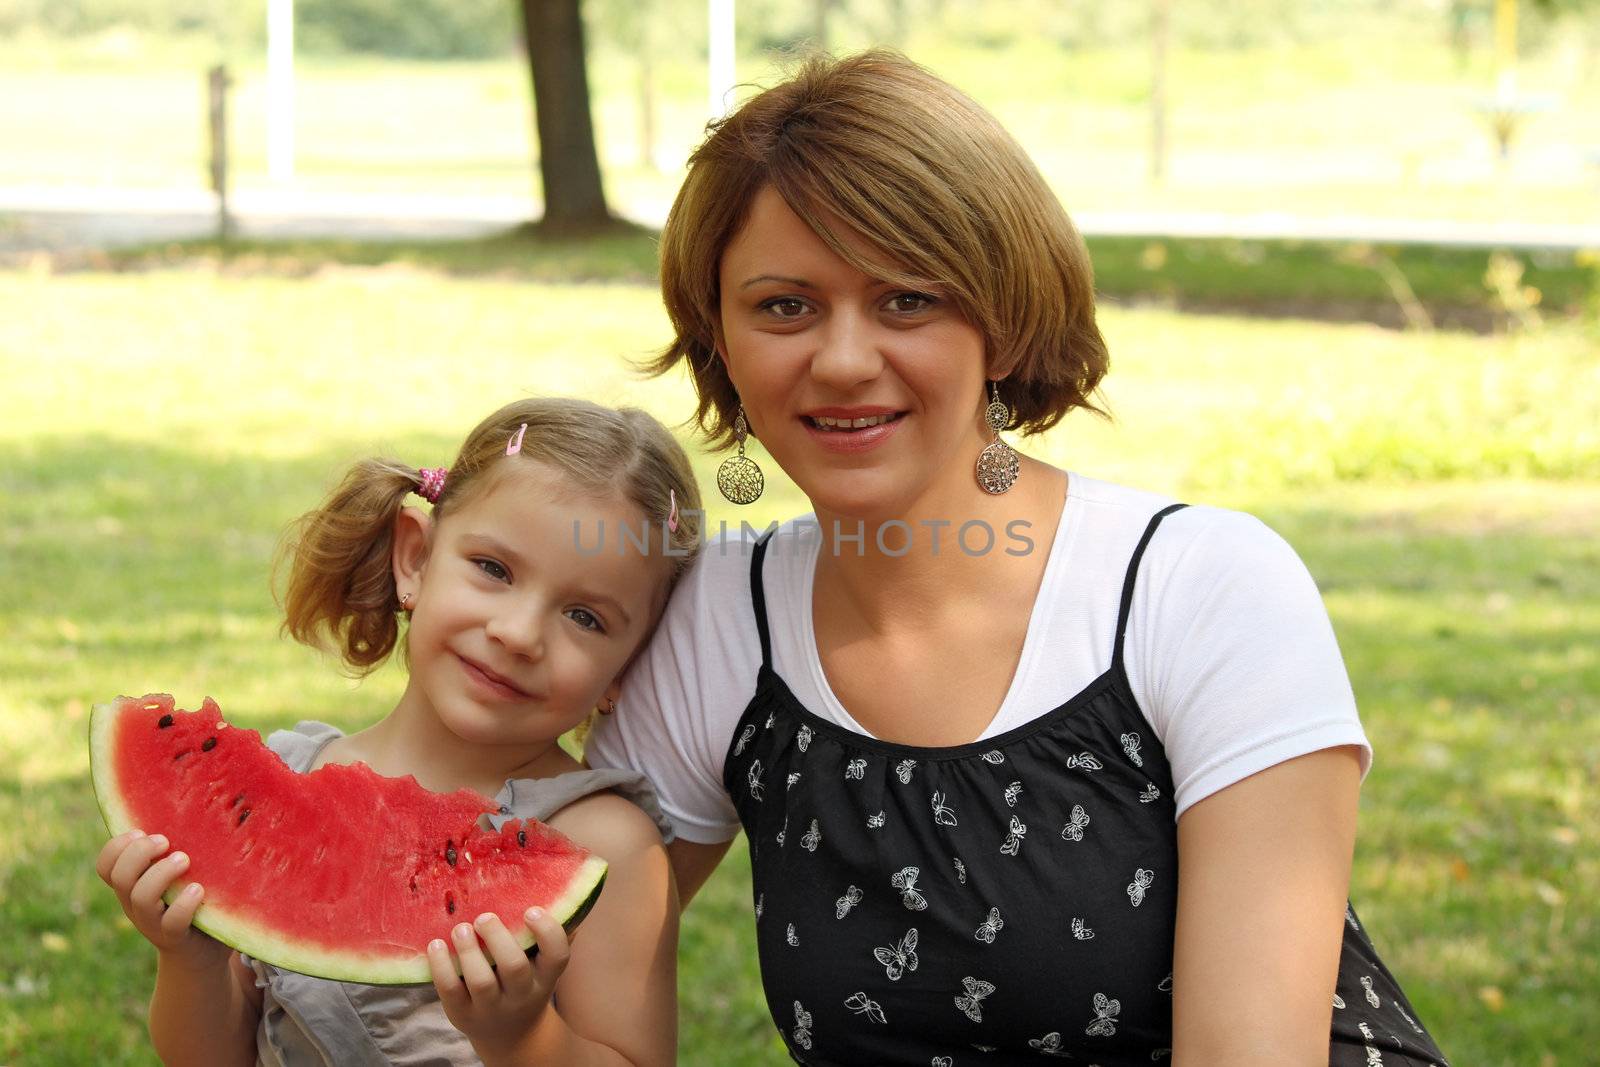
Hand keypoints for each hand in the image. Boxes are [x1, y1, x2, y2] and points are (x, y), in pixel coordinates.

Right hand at [95, 829, 229, 971]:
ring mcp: (153, 922)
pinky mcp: (176, 937)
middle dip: (139, 853)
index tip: (141, 832)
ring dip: (162, 872)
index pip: (105, 866)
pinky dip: (184, 902)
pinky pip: (173, 921)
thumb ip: (171, 853)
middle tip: (166, 842)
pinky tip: (198, 889)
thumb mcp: (176, 877)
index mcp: (132, 887)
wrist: (201, 954)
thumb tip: (188, 801)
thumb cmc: (192, 902)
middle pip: (120, 876)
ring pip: (140, 896)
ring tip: (185, 860)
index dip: (116, 846)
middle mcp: (136, 904)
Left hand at [428, 908, 569, 1059]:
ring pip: (481, 981)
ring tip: (460, 928)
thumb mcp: (542, 966)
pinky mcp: (463, 1014)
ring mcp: (491, 1008)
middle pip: (514, 967)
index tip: (531, 910)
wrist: (511, 1034)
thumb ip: (550, 937)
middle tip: (484, 917)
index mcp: (545, 977)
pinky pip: (450, 991)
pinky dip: (441, 966)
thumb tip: (558, 895)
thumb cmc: (526, 983)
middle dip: (497, 938)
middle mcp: (521, 995)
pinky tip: (436, 945)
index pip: (557, 956)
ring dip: (468, 951)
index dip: (547, 932)